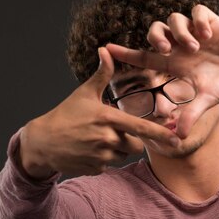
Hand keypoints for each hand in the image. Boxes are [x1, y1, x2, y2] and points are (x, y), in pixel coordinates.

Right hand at [19, 47, 179, 177]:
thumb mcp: (84, 93)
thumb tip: (106, 50)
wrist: (41, 142)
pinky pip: (109, 165)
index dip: (160, 134)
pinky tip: (88, 150)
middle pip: (135, 145)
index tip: (176, 139)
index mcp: (107, 118)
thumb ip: (102, 74)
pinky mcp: (95, 168)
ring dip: (116, 150)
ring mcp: (100, 156)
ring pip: (123, 156)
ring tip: (97, 140)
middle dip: (132, 140)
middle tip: (114, 132)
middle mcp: (106, 139)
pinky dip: (103, 159)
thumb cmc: (65, 115)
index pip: (140, 128)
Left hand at [105, 4, 218, 138]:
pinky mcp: (214, 23)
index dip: (126, 53)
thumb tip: (178, 137)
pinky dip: (198, 21)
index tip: (106, 49)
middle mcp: (182, 47)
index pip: (145, 55)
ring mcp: (197, 33)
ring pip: (174, 18)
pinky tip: (207, 35)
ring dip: (180, 32)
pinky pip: (197, 11)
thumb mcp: (207, 101)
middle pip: (155, 30)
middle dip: (154, 36)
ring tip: (195, 47)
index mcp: (176, 64)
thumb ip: (191, 114)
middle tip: (165, 49)